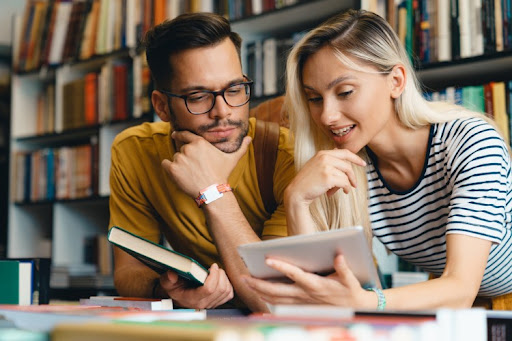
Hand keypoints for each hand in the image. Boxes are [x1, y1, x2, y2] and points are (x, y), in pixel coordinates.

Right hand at [159, 263, 233, 308]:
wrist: (177, 297)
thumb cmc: (174, 289)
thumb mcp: (167, 283)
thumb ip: (168, 279)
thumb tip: (172, 274)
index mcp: (192, 299)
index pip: (209, 289)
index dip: (214, 275)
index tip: (212, 266)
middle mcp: (203, 304)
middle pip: (221, 289)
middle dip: (220, 274)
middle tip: (214, 267)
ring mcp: (211, 304)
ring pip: (226, 291)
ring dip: (224, 278)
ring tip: (217, 272)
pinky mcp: (217, 303)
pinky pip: (229, 294)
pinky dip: (228, 284)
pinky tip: (220, 278)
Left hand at [161, 131, 251, 197]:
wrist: (212, 191)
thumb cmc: (221, 174)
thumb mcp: (232, 159)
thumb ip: (241, 147)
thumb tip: (250, 138)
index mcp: (199, 142)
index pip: (185, 134)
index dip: (178, 134)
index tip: (174, 134)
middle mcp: (188, 148)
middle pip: (181, 149)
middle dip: (185, 157)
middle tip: (193, 168)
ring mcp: (179, 158)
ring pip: (175, 158)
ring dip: (179, 165)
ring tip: (190, 174)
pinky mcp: (172, 169)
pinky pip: (165, 164)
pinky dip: (168, 169)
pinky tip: (178, 175)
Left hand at [242, 254, 371, 307]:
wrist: (355, 309)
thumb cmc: (351, 292)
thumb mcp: (351, 280)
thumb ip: (344, 268)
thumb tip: (339, 255)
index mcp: (315, 285)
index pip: (294, 274)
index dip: (281, 267)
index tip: (267, 259)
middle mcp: (305, 295)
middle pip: (276, 290)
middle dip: (258, 284)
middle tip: (243, 277)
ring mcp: (301, 302)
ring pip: (275, 299)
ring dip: (259, 291)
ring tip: (246, 282)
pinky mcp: (301, 306)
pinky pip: (280, 304)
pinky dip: (267, 299)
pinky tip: (260, 292)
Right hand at [286, 149, 365, 205]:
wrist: (297, 192)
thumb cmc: (308, 182)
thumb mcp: (316, 166)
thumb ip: (328, 160)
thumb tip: (342, 157)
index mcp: (322, 153)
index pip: (344, 152)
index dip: (355, 158)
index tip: (363, 163)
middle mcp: (324, 157)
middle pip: (347, 165)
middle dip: (352, 176)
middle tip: (354, 185)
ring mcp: (326, 167)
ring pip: (346, 175)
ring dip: (346, 185)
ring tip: (342, 190)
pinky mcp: (328, 177)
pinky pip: (344, 183)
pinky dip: (345, 189)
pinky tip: (342, 192)